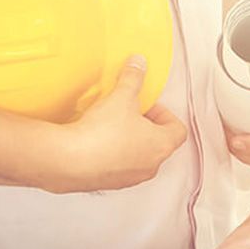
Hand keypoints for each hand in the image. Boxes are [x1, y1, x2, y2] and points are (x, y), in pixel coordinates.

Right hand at [36, 56, 187, 192]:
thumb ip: (133, 78)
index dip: (165, 113)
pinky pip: (119, 167)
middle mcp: (151, 165)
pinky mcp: (111, 184)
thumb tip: (138, 65)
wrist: (72, 160)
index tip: (148, 105)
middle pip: (159, 143)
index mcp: (162, 145)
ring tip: (112, 126)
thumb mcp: (121, 97)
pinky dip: (113, 155)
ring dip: (130, 141)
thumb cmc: (102, 135)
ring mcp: (132, 178)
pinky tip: (97, 142)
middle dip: (146, 126)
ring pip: (139, 157)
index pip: (178, 129)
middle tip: (129, 112)